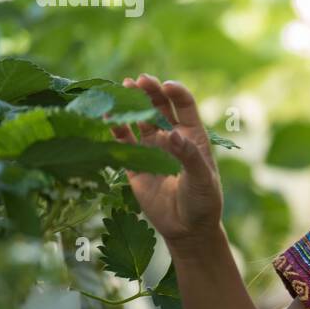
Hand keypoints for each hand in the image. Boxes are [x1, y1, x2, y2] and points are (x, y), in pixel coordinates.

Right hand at [108, 74, 223, 244]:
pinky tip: (106, 116)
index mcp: (193, 136)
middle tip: (138, 80)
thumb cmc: (203, 201)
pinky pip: (123, 141)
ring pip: (139, 120)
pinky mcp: (135, 163)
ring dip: (131, 105)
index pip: (185, 106)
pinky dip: (114, 128)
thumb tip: (171, 134)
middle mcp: (171, 137)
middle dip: (150, 92)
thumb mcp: (202, 178)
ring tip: (120, 88)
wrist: (188, 228)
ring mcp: (152, 148)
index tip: (166, 85)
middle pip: (159, 107)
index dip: (176, 93)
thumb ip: (188, 156)